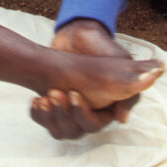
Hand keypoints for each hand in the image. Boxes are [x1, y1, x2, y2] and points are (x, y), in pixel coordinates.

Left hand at [31, 18, 137, 140]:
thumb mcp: (119, 63)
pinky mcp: (55, 107)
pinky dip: (39, 114)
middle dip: (64, 112)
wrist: (76, 36)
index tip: (72, 94)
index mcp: (107, 109)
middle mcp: (90, 114)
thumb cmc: (100, 50)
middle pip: (76, 130)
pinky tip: (36, 101)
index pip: (95, 125)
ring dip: (50, 115)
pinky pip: (46, 122)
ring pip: (61, 130)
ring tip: (44, 97)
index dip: (82, 113)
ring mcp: (71, 112)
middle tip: (55, 92)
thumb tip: (125, 114)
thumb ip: (130, 84)